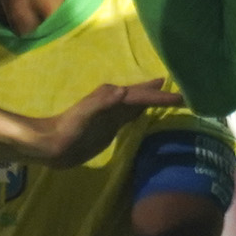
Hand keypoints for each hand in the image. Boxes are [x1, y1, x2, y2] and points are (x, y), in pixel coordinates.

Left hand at [24, 80, 183, 168]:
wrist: (52, 145)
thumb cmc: (67, 130)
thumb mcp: (84, 115)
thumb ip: (102, 102)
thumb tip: (125, 90)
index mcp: (111, 97)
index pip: (141, 96)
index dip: (160, 96)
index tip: (182, 97)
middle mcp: (114, 101)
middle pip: (142, 96)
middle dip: (161, 94)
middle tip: (184, 93)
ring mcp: (113, 114)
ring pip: (139, 103)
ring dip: (154, 100)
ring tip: (171, 97)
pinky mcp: (110, 126)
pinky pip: (133, 115)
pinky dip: (144, 111)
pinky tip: (149, 112)